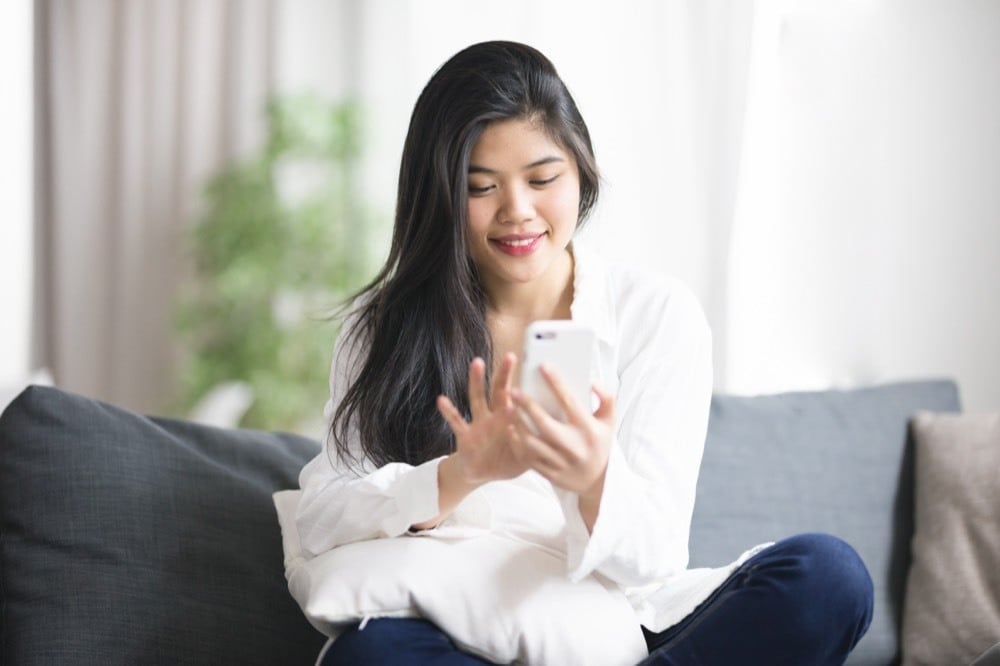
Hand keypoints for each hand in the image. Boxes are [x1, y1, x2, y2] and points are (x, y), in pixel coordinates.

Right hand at [436, 353, 527, 485]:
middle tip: (511, 357)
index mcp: (510, 420)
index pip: (518, 399)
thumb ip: (538, 447)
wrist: (480, 474)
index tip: (535, 372)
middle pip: (499, 391)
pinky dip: (449, 411)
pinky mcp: (464, 436)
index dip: (526, 386)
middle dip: (504, 374)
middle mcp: (494, 416)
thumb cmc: (505, 461)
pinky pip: (456, 422)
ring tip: (477, 363)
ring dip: (477, 381)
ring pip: (477, 399)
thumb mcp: (525, 456)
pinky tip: (442, 400)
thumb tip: (559, 440)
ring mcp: (478, 424)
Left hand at [510, 363, 613, 498]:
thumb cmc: (601, 445)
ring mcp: (561, 462)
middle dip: (527, 405)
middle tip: (514, 390)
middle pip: (544, 422)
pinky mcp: (551, 474)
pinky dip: (518, 443)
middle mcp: (574, 445)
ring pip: (532, 442)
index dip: (555, 382)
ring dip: (518, 425)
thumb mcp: (609, 421)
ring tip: (509, 410)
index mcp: (587, 429)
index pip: (569, 401)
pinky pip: (529, 458)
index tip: (543, 366)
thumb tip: (593, 382)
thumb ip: (606, 398)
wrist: (599, 482)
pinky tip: (511, 430)